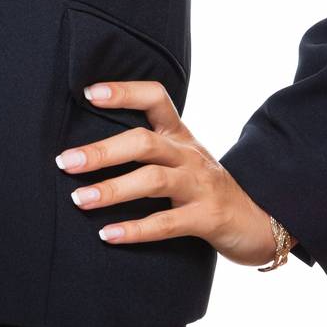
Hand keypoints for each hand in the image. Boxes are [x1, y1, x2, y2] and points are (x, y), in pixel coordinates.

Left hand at [54, 76, 291, 267]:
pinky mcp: (207, 218)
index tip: (88, 93)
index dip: (123, 92)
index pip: (155, 97)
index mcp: (180, 134)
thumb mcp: (181, 158)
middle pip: (144, 142)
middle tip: (66, 162)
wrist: (260, 220)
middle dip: (102, 151)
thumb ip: (148, 148)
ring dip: (112, 190)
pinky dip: (135, 229)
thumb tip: (88, 146)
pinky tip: (107, 235)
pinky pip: (167, 223)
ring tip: (79, 200)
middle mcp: (189, 154)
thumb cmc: (205, 187)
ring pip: (153, 180)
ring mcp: (200, 185)